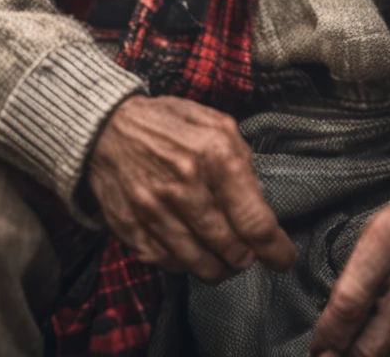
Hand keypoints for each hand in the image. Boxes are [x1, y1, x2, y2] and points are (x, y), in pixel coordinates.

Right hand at [87, 94, 295, 282]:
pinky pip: (170, 265)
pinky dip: (186, 262)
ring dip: (219, 266)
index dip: (275, 249)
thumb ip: (243, 165)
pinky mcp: (132, 230)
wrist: (107, 129)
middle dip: (246, 256)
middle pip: (231, 251)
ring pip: (202, 266)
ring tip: (221, 253)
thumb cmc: (169, 125)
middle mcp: (185, 186)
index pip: (254, 221)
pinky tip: (189, 245)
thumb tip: (260, 210)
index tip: (283, 258)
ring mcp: (155, 212)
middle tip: (246, 249)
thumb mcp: (217, 125)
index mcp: (214, 154)